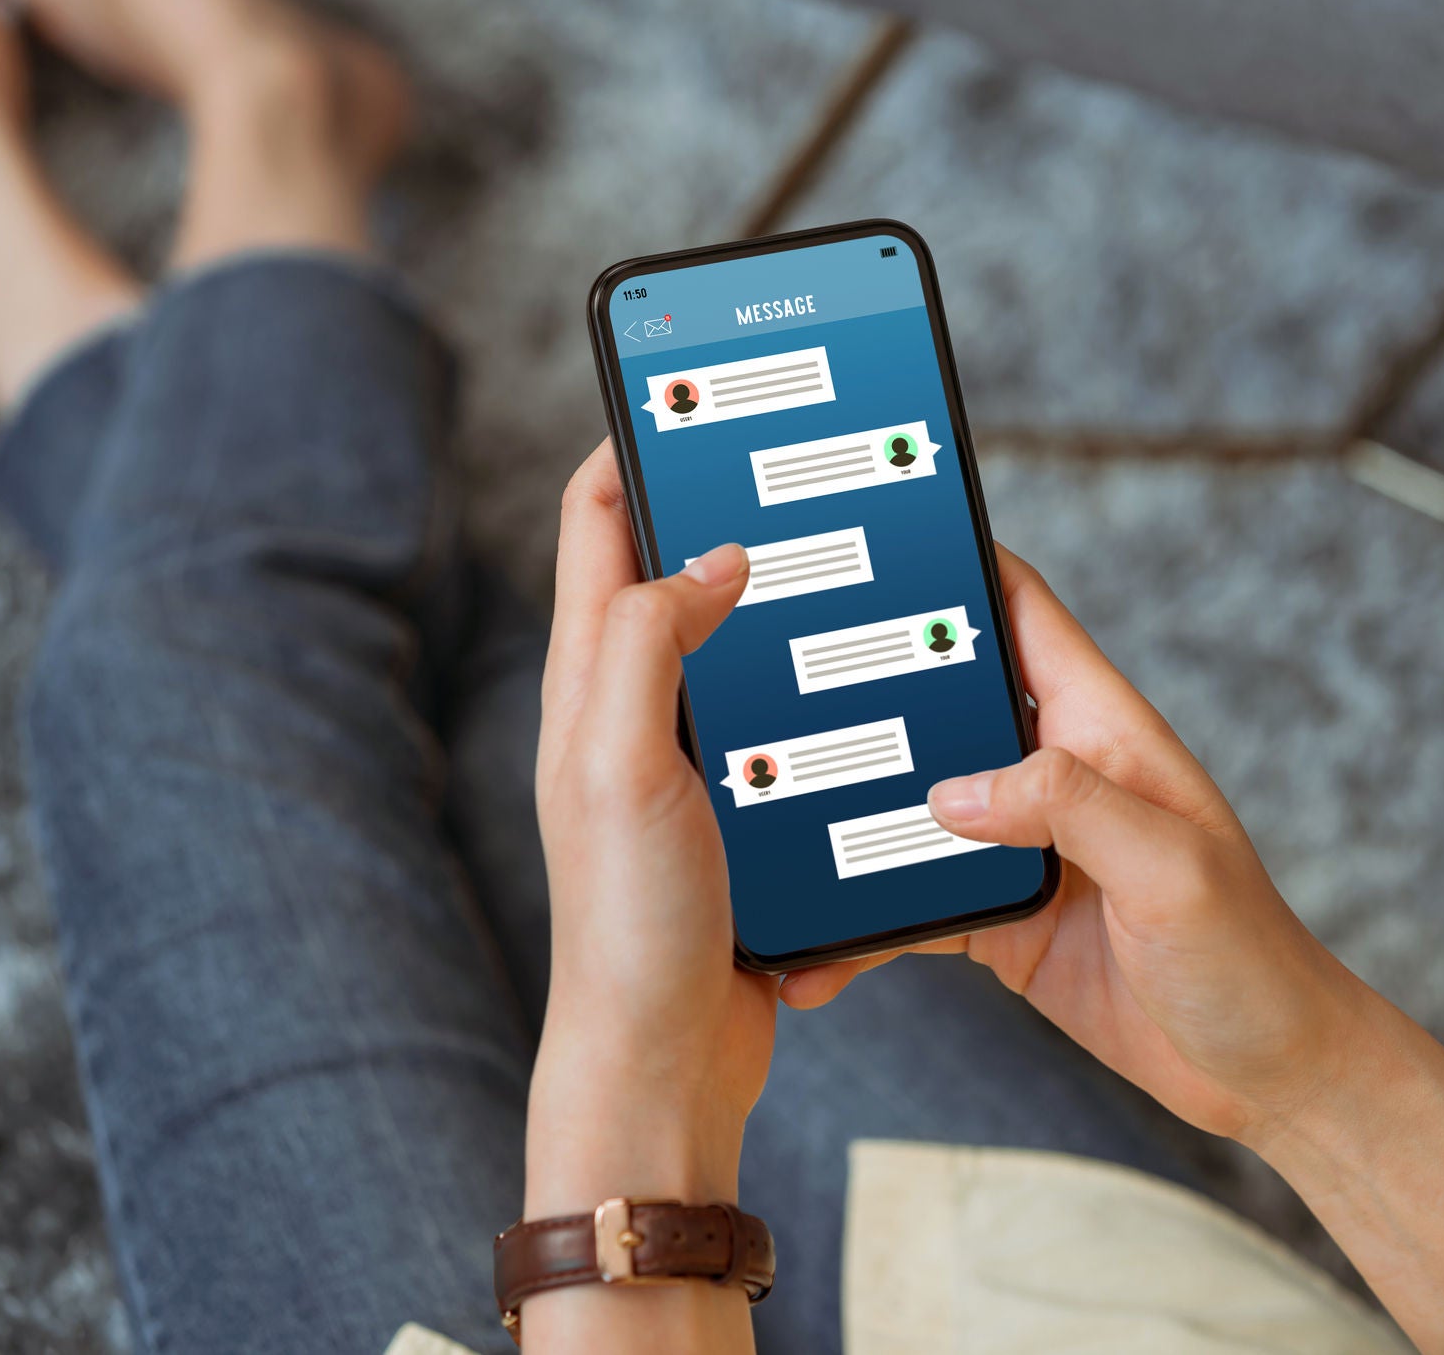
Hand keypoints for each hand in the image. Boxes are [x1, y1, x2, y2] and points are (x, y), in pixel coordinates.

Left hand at [527, 441, 772, 1212]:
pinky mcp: (731, 809)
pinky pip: (768, 711)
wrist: (662, 1059)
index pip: (599, 523)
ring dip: (765, 583)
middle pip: (662, 566)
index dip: (637, 441)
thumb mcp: (624, 763)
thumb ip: (652, 645)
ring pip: (723, 637)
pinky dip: (804, 671)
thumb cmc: (631, 922)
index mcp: (589, 683)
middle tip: (782, 447)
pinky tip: (855, 678)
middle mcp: (626, 710)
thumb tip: (713, 555)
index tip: (692, 384)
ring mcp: (678, 759)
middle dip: (711, 496)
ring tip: (830, 543)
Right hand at [781, 547, 1354, 1147]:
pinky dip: (863, 926)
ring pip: (913, 808)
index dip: (958, 565)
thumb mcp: (1171, 870)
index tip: (878, 541)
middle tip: (773, 687)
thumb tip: (954, 790)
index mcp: (1104, 733)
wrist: (1264, 1073)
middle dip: (866, 692)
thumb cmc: (1251, 960)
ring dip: (849, 820)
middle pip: (944, 705)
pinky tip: (820, 956)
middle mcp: (1057, 777)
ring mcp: (1024, 850)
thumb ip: (1070, 808)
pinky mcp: (1003, 921)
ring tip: (770, 828)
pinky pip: (913, 905)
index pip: (1023, 613)